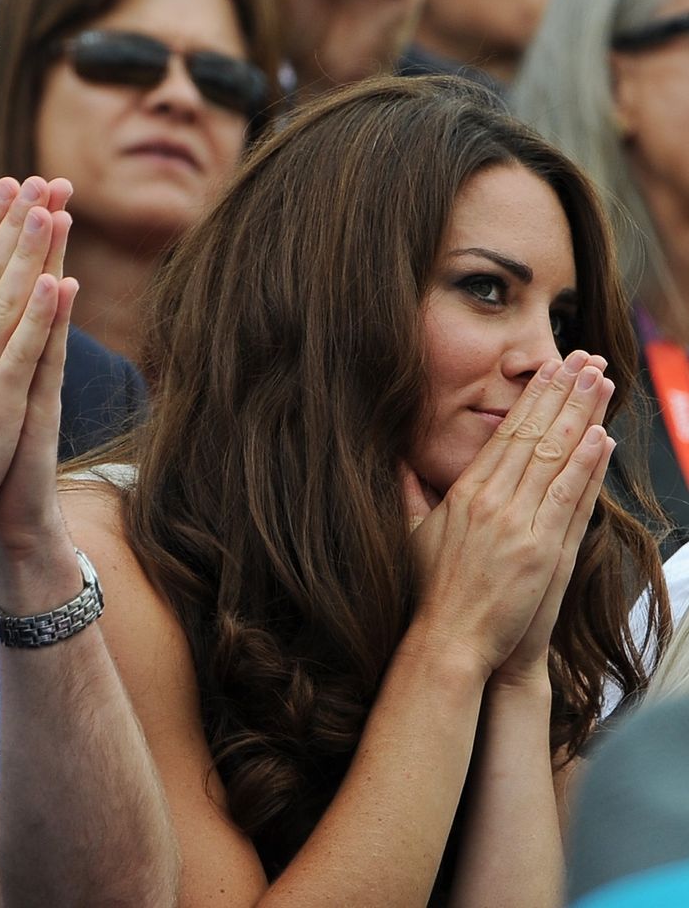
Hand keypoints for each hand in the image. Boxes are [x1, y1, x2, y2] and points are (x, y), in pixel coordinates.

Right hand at [404, 351, 614, 681]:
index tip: (549, 371)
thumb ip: (408, 492)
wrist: (447, 639)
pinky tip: (601, 436)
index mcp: (465, 493)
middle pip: (532, 434)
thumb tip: (398, 462)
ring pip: (554, 457)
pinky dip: (586, 466)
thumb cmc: (429, 591)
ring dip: (581, 416)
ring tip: (600, 383)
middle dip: (560, 393)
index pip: (504, 434)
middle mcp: (492, 500)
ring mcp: (518, 524)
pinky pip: (568, 498)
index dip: (531, 399)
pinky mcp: (541, 551)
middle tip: (583, 360)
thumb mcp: (411, 533)